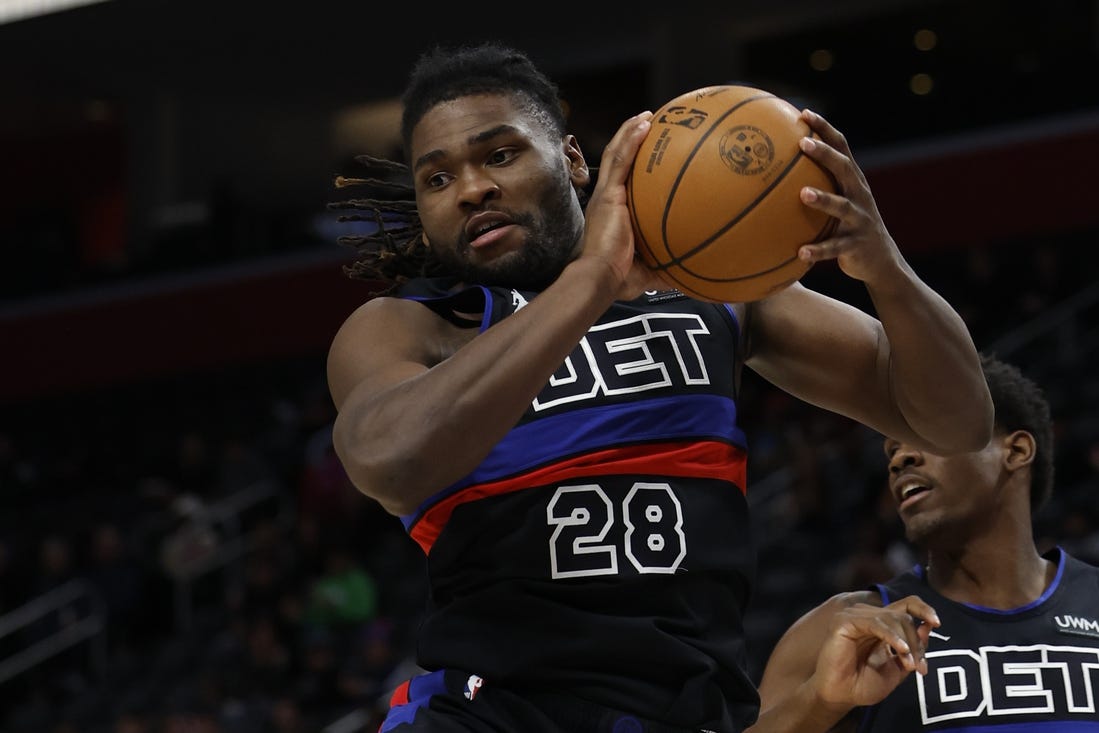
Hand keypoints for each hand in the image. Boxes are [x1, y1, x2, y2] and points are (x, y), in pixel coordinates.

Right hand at [579, 111, 670, 298]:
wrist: (601, 278)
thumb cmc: (620, 278)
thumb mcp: (651, 270)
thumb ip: (669, 266)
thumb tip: (693, 273)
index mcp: (615, 213)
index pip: (625, 181)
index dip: (636, 163)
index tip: (653, 152)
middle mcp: (608, 199)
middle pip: (619, 160)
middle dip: (633, 140)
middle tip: (652, 124)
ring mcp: (606, 194)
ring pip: (618, 153)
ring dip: (632, 131)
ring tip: (648, 116)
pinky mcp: (608, 194)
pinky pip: (620, 159)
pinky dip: (631, 139)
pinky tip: (645, 124)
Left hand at [795, 109, 906, 285]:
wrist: (880, 261)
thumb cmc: (848, 227)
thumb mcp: (838, 203)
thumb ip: (816, 186)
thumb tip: (774, 175)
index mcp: (853, 182)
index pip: (841, 147)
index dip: (825, 129)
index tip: (805, 113)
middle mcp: (859, 195)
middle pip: (844, 168)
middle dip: (825, 154)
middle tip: (802, 143)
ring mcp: (859, 220)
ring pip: (841, 206)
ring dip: (823, 199)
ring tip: (802, 194)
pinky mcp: (856, 245)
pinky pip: (834, 248)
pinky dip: (818, 250)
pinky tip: (800, 252)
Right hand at [810, 594, 938, 707]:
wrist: (841, 696)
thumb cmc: (864, 684)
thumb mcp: (898, 668)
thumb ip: (912, 649)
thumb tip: (928, 628)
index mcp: (881, 624)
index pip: (905, 605)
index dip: (923, 609)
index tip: (937, 623)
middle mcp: (868, 616)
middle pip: (902, 615)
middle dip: (916, 642)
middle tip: (919, 667)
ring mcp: (854, 616)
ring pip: (891, 618)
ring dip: (906, 642)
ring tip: (909, 665)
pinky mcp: (843, 622)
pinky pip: (875, 623)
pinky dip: (891, 636)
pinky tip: (901, 650)